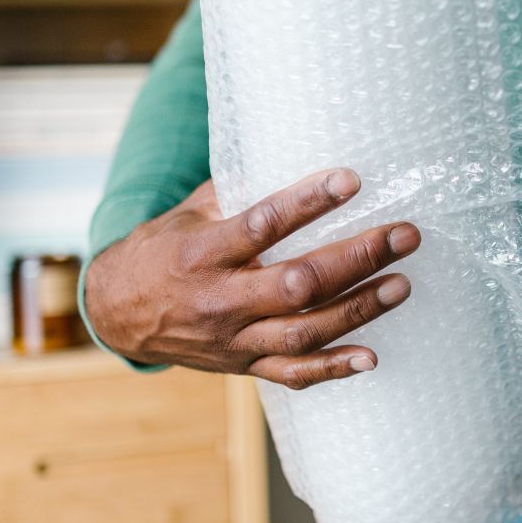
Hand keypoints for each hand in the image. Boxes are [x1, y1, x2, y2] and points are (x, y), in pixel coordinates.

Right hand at [83, 168, 420, 388]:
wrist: (116, 314)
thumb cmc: (163, 249)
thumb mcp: (189, 213)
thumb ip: (238, 190)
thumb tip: (293, 148)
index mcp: (202, 252)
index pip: (261, 225)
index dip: (307, 203)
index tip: (351, 180)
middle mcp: (219, 300)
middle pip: (297, 283)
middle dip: (356, 258)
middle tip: (405, 235)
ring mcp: (232, 340)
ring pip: (303, 332)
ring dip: (357, 309)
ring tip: (402, 284)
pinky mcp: (242, 366)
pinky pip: (292, 374)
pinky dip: (333, 367)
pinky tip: (372, 356)